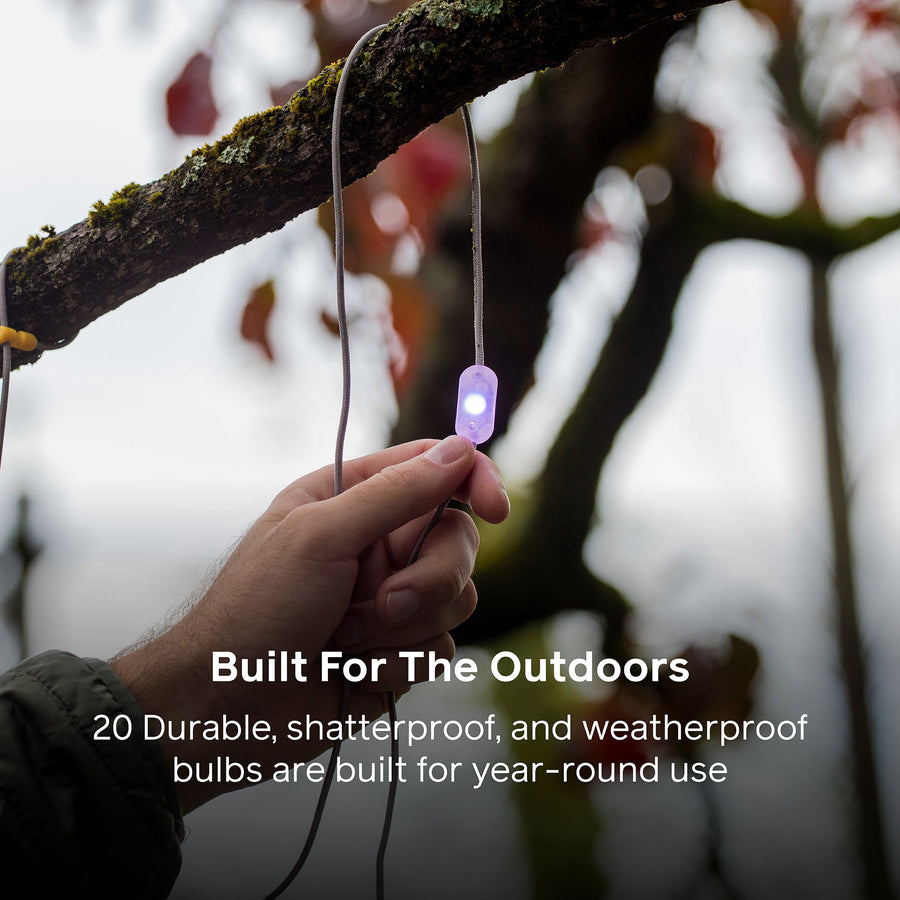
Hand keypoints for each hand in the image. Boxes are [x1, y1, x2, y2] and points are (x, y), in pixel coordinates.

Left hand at [111, 436, 507, 811]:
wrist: (224, 710)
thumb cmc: (255, 610)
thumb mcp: (321, 537)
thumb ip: (396, 493)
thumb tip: (459, 449)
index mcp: (353, 498)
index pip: (434, 469)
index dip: (474, 481)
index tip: (497, 509)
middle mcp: (378, 544)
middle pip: (458, 540)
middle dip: (432, 578)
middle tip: (386, 604)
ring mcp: (391, 598)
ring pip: (458, 599)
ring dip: (404, 628)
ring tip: (347, 642)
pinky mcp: (397, 651)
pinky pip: (438, 649)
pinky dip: (396, 666)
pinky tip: (349, 673)